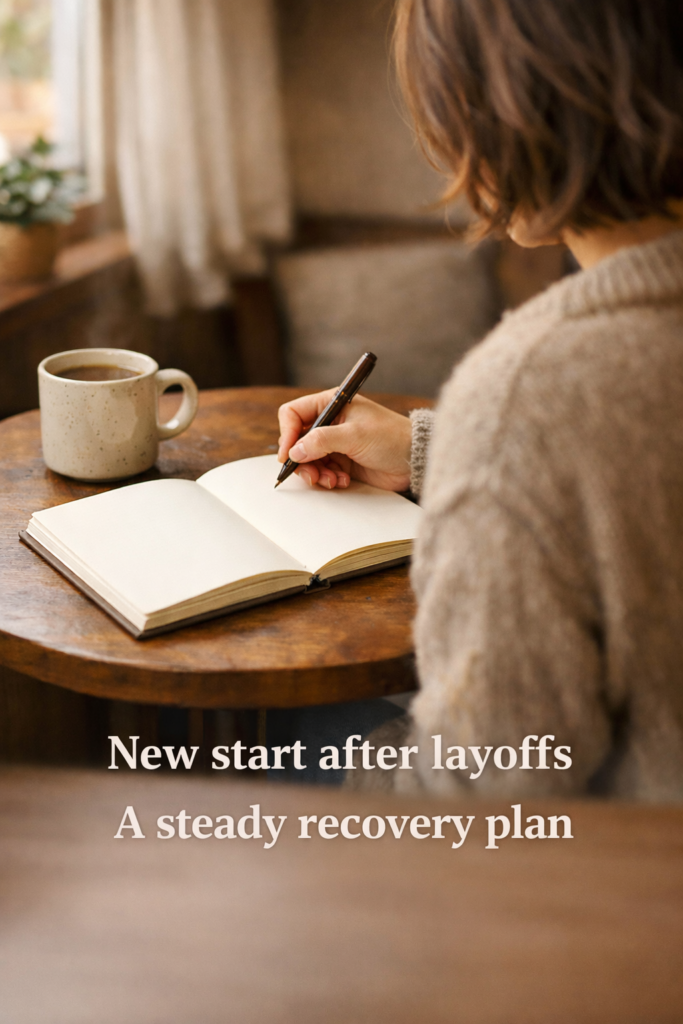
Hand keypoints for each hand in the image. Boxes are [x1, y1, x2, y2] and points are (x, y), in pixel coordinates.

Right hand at [277, 391, 412, 490]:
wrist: (415, 459)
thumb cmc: (392, 437)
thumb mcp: (355, 435)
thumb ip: (322, 440)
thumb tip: (295, 451)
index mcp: (332, 403)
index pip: (293, 414)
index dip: (287, 434)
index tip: (289, 455)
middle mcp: (330, 422)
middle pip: (297, 440)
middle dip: (301, 460)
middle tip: (312, 475)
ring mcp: (335, 443)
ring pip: (307, 459)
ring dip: (315, 473)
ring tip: (332, 480)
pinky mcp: (341, 461)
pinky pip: (321, 471)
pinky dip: (327, 479)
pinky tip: (343, 481)